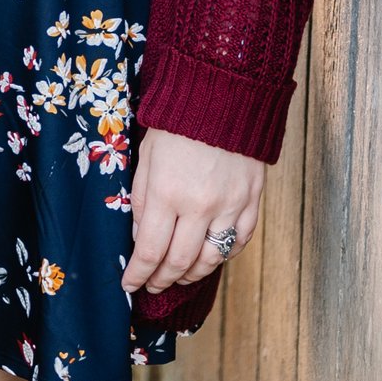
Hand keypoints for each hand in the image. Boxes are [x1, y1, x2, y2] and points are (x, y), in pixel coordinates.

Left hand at [122, 129, 264, 296]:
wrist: (223, 94)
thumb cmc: (177, 123)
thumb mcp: (146, 158)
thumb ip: (143, 201)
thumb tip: (141, 239)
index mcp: (168, 193)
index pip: (150, 251)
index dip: (138, 274)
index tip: (129, 285)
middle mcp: (201, 205)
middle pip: (180, 262)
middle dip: (162, 280)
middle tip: (152, 286)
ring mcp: (231, 204)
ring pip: (212, 258)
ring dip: (192, 274)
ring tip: (179, 277)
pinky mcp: (252, 199)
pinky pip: (241, 240)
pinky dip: (224, 255)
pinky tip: (210, 257)